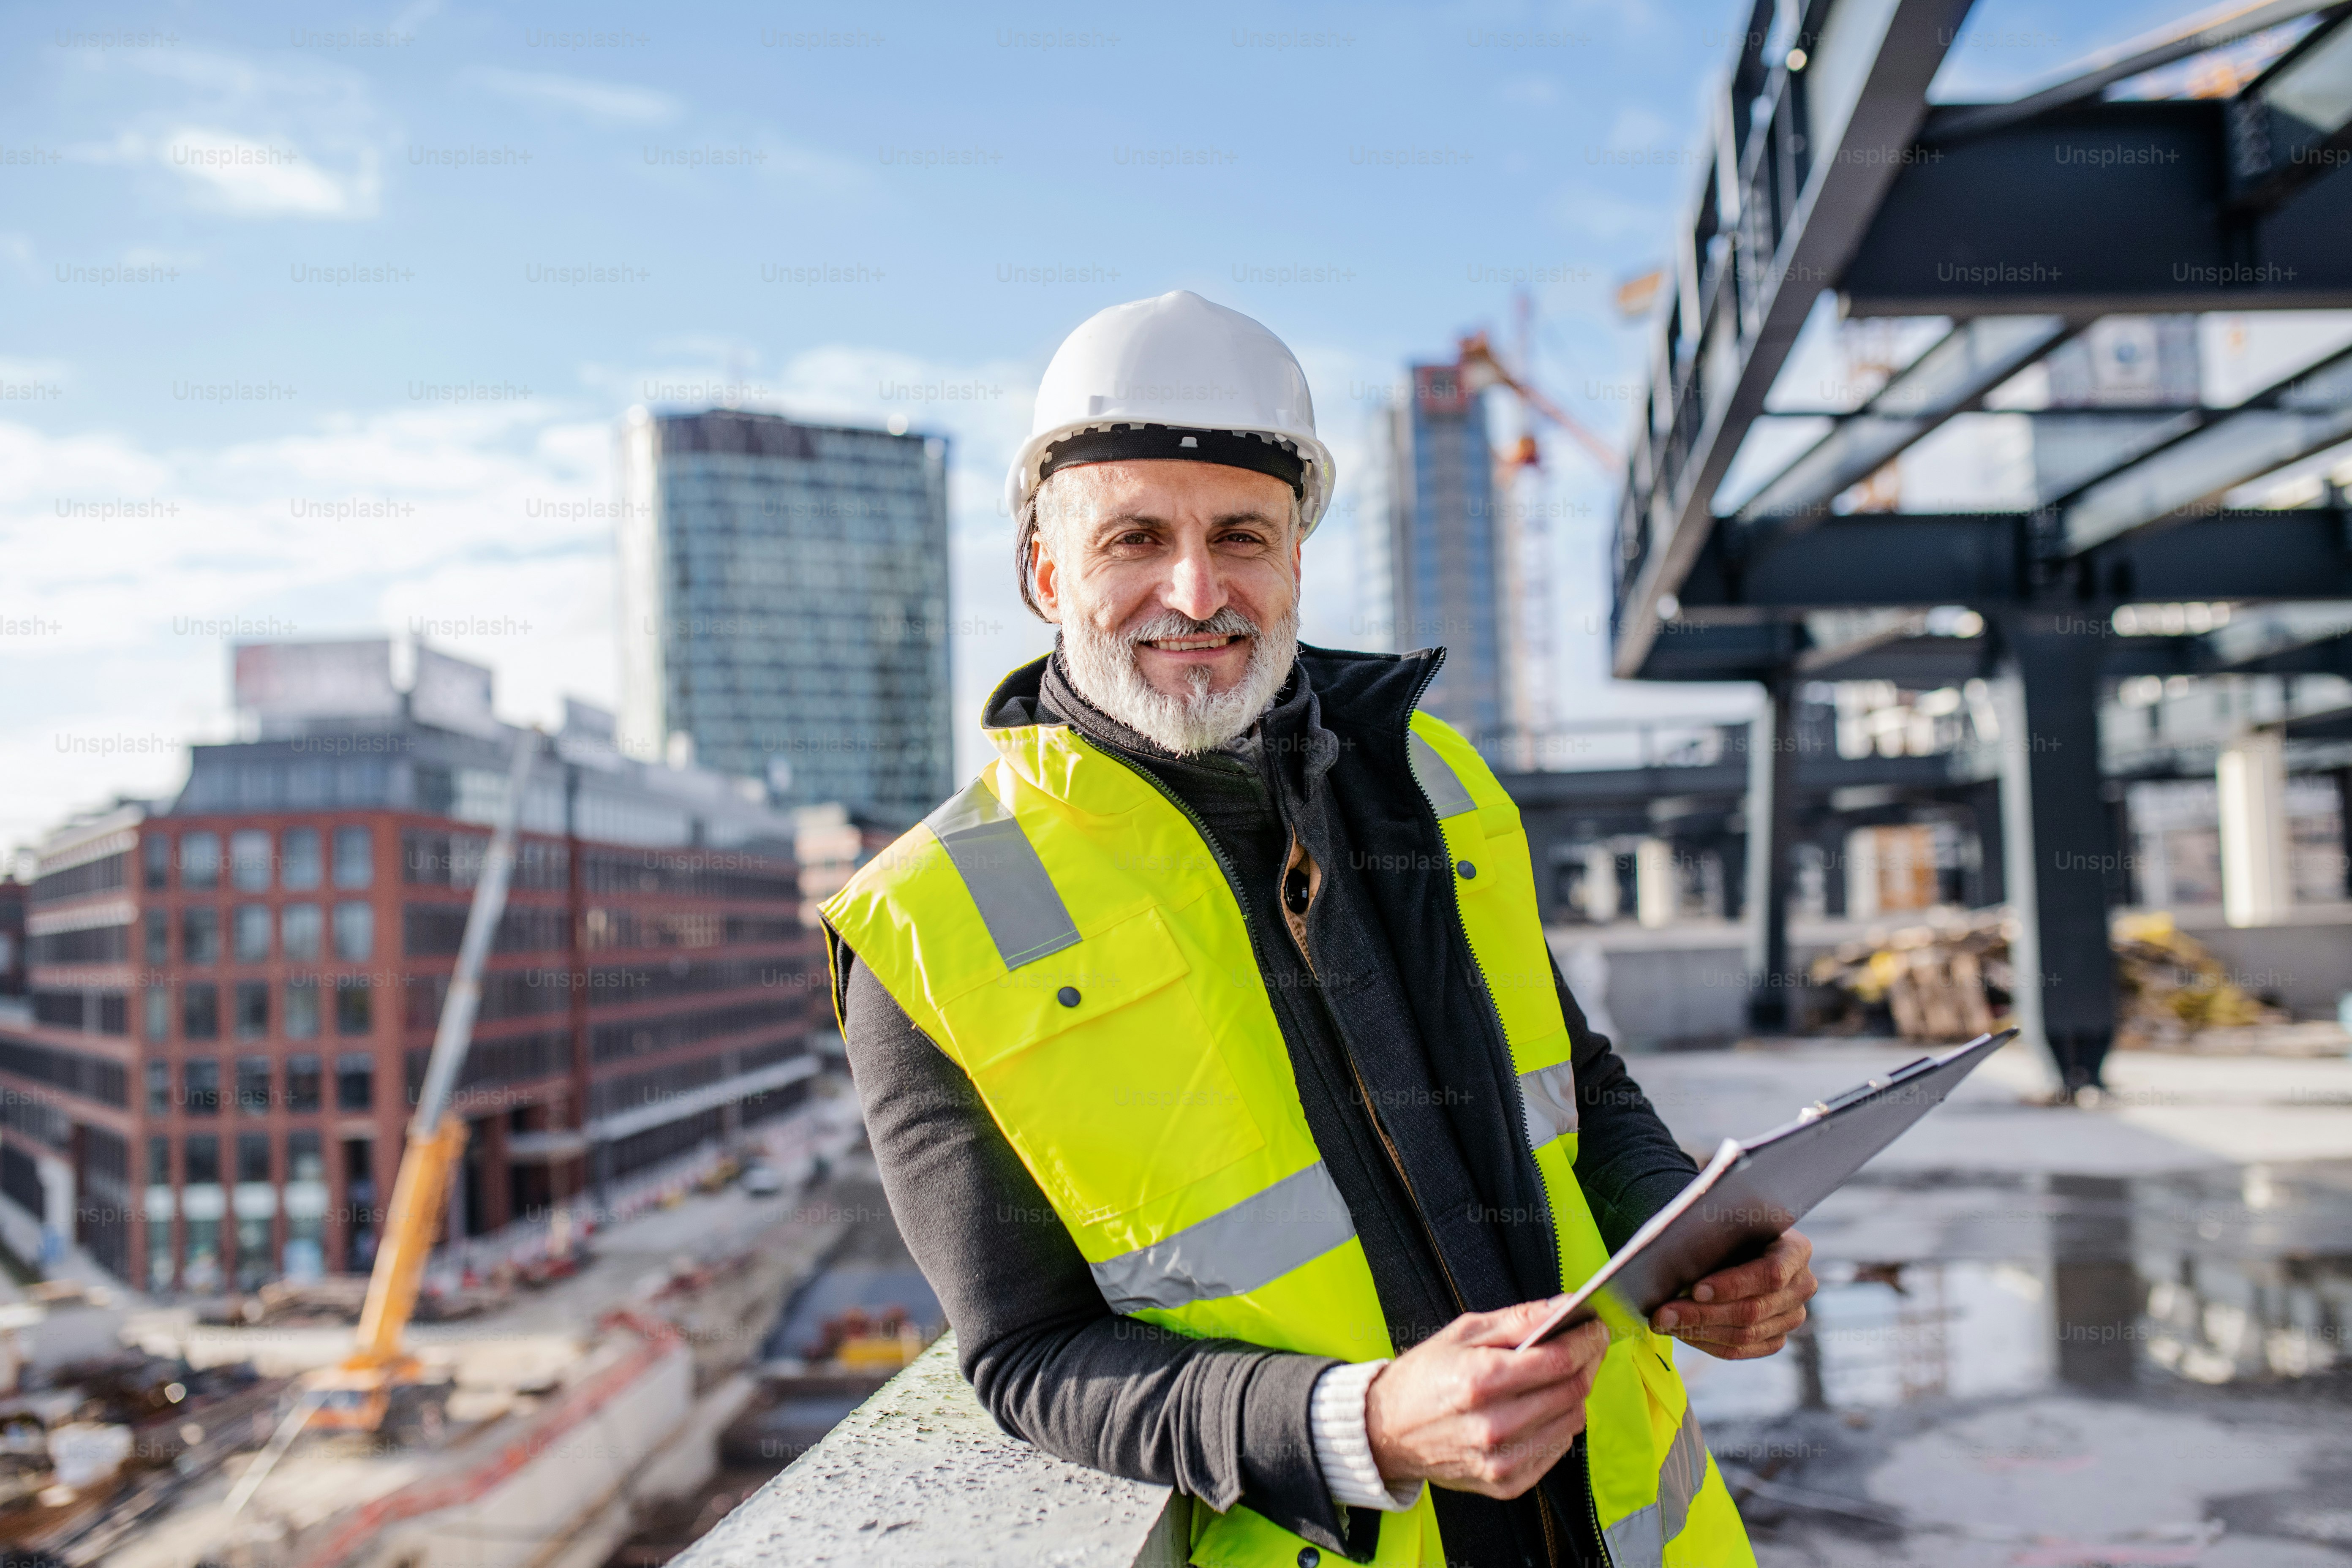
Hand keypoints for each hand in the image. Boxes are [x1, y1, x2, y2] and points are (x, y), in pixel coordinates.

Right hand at [1364, 1301, 1609, 1498]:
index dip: (1587, 1340)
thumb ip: (1519, 1319)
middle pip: (1572, 1391)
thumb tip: (1564, 1307)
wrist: (1386, 1431)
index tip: (1595, 1327)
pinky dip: (1559, 1424)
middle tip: (1587, 1344)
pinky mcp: (1507, 1483)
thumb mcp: (1464, 1332)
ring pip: (1572, 1421)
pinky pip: (1557, 1450)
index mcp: (1481, 1381)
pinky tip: (1542, 1407)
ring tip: (1560, 1375)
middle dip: (1588, 1361)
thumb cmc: (1423, 1377)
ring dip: (1575, 1393)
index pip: (1560, 1360)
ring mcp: (1502, 1460)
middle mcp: (1494, 1426)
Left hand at [1652, 1229, 1816, 1359]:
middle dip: (1702, 1314)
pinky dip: (1707, 1343)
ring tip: (1664, 1323)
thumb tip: (1676, 1259)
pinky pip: (1741, 1350)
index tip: (1696, 1289)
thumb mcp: (1728, 1224)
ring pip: (1744, 1335)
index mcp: (1796, 1251)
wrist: (1742, 1246)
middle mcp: (1801, 1286)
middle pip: (1752, 1310)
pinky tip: (1681, 1333)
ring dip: (1698, 1331)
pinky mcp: (1776, 1338)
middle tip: (1663, 1313)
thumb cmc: (1731, 1230)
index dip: (1733, 1285)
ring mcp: (1792, 1317)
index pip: (1770, 1275)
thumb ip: (1715, 1237)